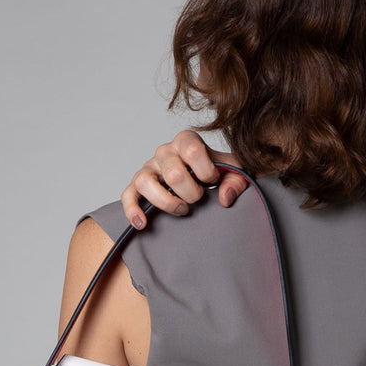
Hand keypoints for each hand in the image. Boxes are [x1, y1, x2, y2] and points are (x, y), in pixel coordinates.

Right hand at [121, 131, 248, 228]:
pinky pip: (128, 196)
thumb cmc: (215, 174)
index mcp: (186, 141)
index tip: (213, 180)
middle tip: (199, 198)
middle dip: (190, 193)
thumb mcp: (233, 172)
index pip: (192, 150)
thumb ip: (237, 181)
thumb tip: (225, 198)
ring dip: (167, 202)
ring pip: (146, 183)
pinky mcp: (137, 186)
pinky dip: (133, 210)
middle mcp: (164, 152)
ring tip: (181, 209)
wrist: (202, 181)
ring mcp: (148, 168)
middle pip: (173, 173)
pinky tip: (142, 223)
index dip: (206, 171)